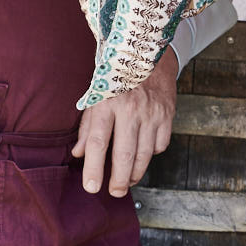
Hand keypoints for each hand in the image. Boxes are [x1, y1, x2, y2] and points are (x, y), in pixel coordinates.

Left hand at [73, 49, 177, 195]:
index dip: (93, 168)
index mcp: (107, 103)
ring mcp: (151, 112)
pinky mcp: (167, 114)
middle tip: (114, 192)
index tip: (92, 187)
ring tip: (128, 180)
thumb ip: (86, 126)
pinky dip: (152, 154)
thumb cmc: (116, 76)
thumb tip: (78, 154)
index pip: (97, 142)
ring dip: (136, 173)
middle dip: (119, 180)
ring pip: (144, 155)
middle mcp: (130, 109)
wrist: (147, 53)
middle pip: (124, 155)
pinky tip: (144, 153)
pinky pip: (160, 145)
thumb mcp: (95, 95)